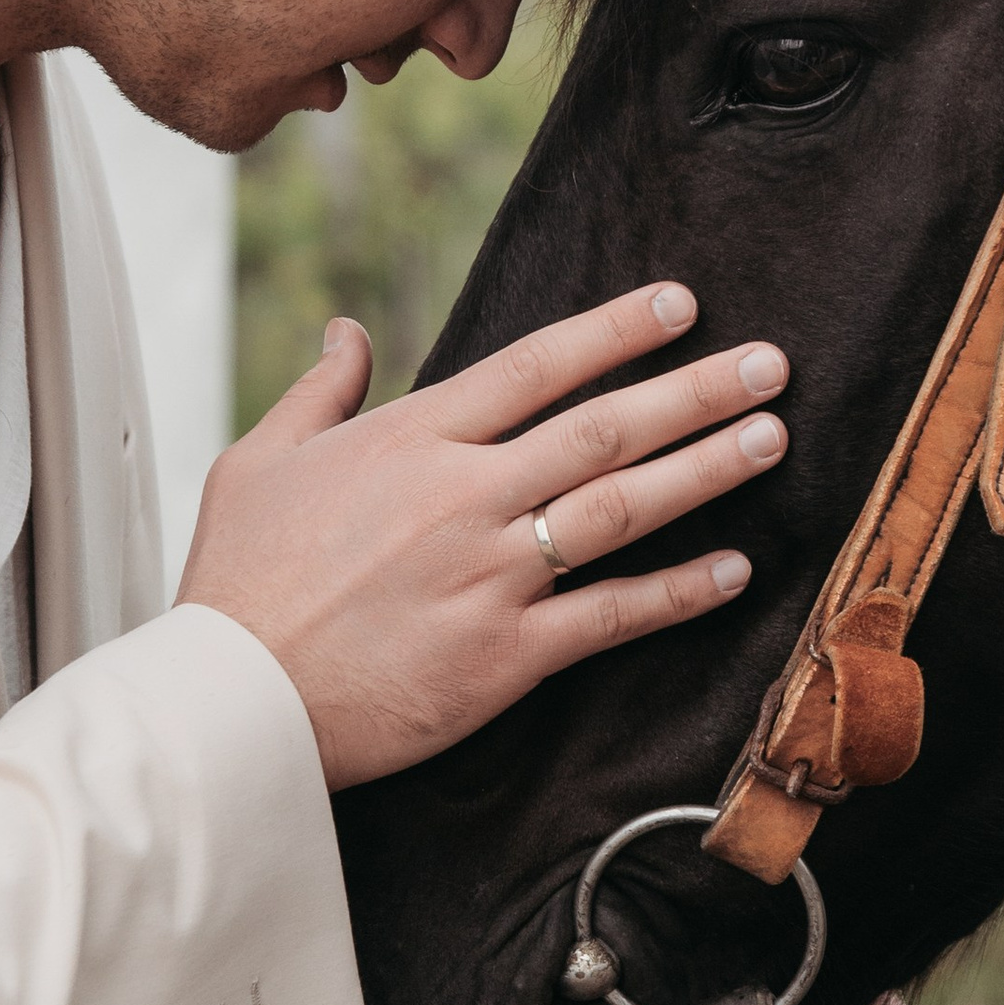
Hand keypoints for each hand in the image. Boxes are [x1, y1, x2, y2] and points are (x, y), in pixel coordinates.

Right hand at [177, 282, 789, 791]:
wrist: (231, 699)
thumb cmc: (236, 583)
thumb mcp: (255, 460)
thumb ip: (319, 391)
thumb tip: (348, 332)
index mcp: (413, 439)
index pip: (537, 366)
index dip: (616, 330)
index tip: (681, 305)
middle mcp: (465, 496)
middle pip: (604, 427)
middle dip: (697, 390)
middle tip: (771, 363)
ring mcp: (491, 575)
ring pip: (622, 508)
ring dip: (707, 469)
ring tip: (772, 439)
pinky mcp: (504, 656)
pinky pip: (611, 615)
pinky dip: (678, 591)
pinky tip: (735, 568)